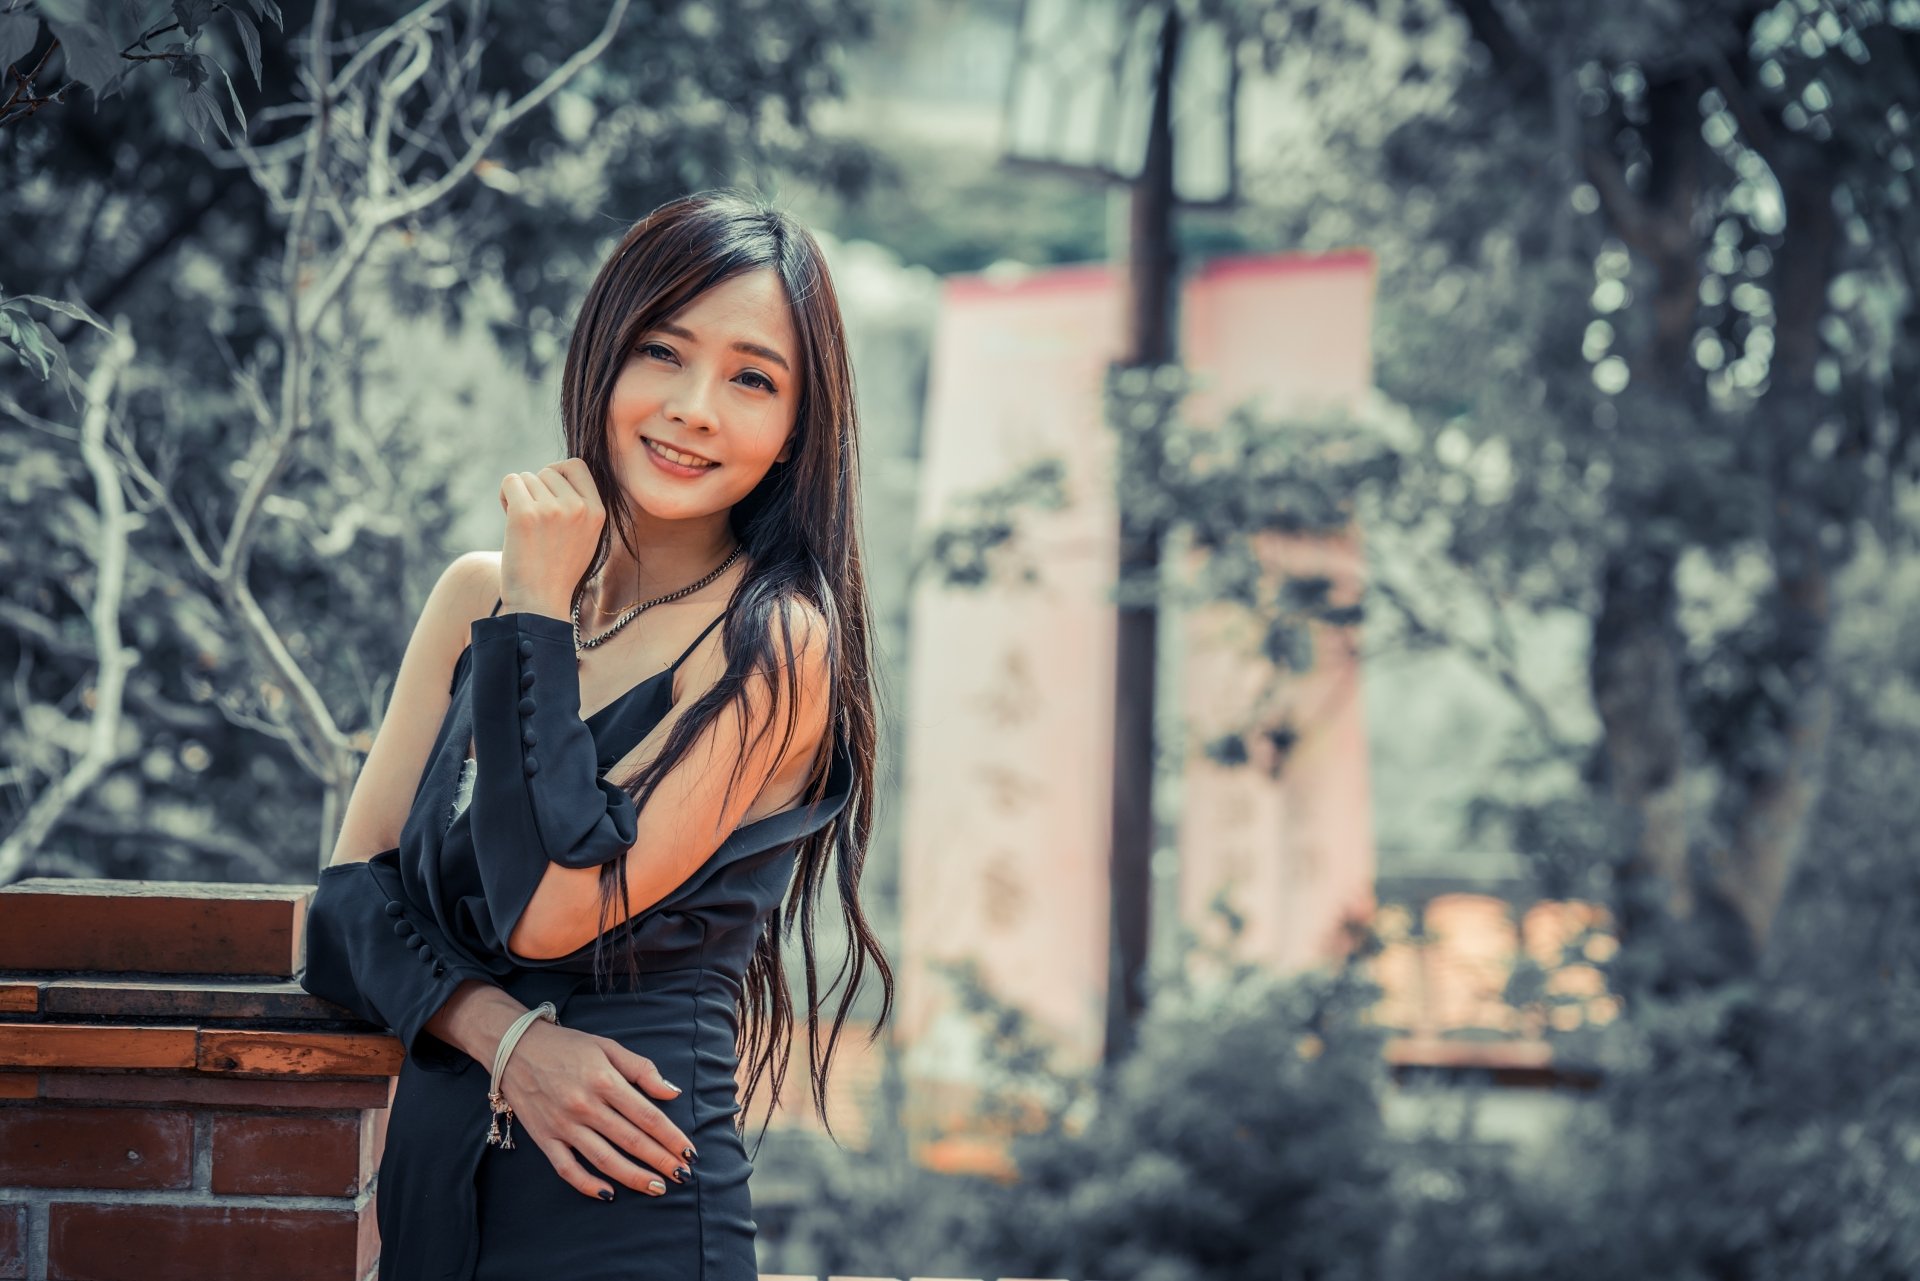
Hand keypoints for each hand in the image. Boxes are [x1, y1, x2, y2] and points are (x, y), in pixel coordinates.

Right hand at [495, 1019, 697, 1199]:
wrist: (515, 1047)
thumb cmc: (567, 1046)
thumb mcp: (608, 1047)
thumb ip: (642, 1069)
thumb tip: (672, 1093)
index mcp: (605, 1081)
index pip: (647, 1116)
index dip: (671, 1137)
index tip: (689, 1153)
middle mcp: (585, 1105)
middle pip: (631, 1141)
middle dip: (661, 1161)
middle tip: (683, 1176)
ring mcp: (563, 1124)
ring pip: (604, 1159)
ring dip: (633, 1177)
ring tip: (657, 1188)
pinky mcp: (544, 1137)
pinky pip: (567, 1169)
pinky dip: (588, 1184)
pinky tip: (609, 1194)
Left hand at [499, 459, 603, 618]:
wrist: (539, 603)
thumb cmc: (557, 573)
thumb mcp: (585, 538)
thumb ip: (579, 507)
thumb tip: (554, 475)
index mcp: (597, 512)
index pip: (577, 466)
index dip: (557, 473)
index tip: (548, 491)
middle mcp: (578, 507)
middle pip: (547, 472)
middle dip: (535, 489)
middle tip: (532, 518)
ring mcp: (552, 510)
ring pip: (526, 477)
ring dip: (518, 496)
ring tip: (523, 525)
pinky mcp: (525, 514)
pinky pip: (510, 482)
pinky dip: (505, 495)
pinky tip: (509, 518)